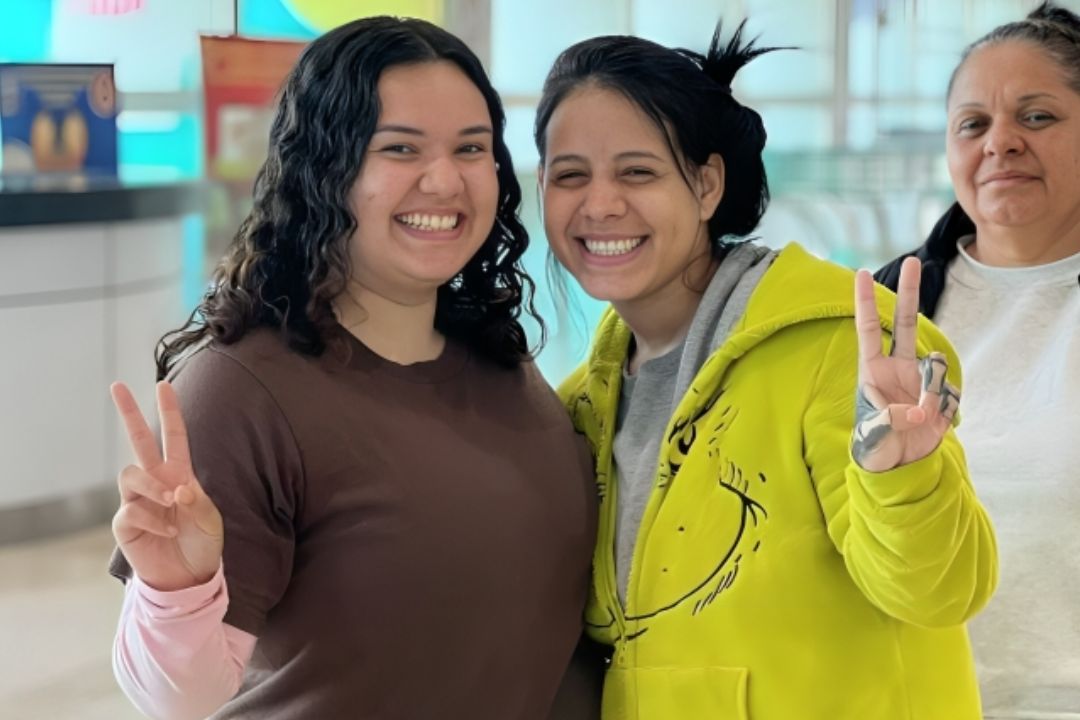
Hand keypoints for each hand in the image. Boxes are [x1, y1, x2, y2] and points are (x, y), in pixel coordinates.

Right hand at [110, 381, 223, 591]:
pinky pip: (131, 510)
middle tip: (117, 385)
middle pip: (138, 440)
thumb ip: (197, 502)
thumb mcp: (210, 521)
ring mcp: (137, 500)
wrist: (188, 577)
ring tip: (171, 504)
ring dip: (151, 487)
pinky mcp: (124, 523)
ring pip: (131, 474)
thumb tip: (177, 488)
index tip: (163, 384)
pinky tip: (167, 531)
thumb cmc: (202, 544)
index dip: (169, 411)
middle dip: (128, 412)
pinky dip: (152, 519)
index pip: (173, 436)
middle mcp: (156, 482)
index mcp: (180, 474)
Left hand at [851, 257, 960, 471]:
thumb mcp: (874, 435)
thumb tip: (918, 413)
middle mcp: (897, 367)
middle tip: (912, 261)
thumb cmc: (875, 445)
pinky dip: (941, 410)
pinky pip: (949, 392)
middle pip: (905, 322)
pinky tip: (930, 423)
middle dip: (910, 293)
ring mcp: (921, 377)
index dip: (865, 302)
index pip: (868, 329)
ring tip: (918, 419)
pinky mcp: (942, 392)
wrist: (901, 464)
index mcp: (872, 370)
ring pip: (936, 365)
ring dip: (930, 393)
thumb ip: (892, 421)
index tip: (859, 272)